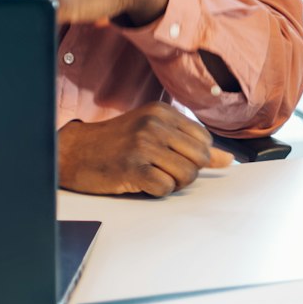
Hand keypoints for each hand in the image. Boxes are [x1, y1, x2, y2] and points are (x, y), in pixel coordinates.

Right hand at [58, 105, 232, 195]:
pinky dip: (158, 191)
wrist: (74, 152)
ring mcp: (143, 145)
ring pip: (187, 175)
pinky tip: (142, 183)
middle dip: (188, 172)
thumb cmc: (116, 143)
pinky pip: (165, 188)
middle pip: (200, 158)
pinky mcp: (132, 167)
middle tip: (164, 172)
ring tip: (154, 177)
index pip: (205, 139)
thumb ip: (190, 143)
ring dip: (174, 183)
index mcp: (163, 112)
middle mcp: (155, 124)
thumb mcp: (153, 133)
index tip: (174, 159)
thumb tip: (228, 160)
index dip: (195, 157)